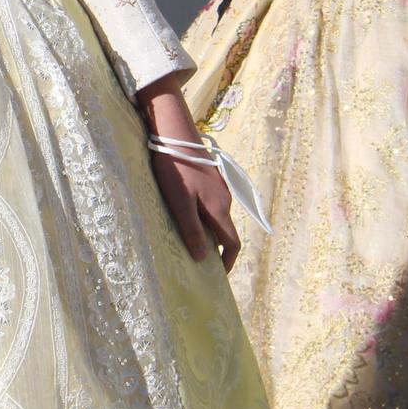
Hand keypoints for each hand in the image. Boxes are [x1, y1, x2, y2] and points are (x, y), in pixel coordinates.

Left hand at [137, 73, 241, 270]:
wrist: (175, 132)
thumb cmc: (175, 168)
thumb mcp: (180, 203)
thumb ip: (192, 230)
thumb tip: (203, 258)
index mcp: (220, 209)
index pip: (233, 244)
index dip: (228, 262)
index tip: (218, 275)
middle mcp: (224, 199)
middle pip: (225, 231)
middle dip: (215, 248)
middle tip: (196, 260)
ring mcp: (218, 187)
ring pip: (216, 216)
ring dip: (207, 230)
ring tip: (186, 238)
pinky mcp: (209, 177)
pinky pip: (210, 203)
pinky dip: (202, 215)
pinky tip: (184, 212)